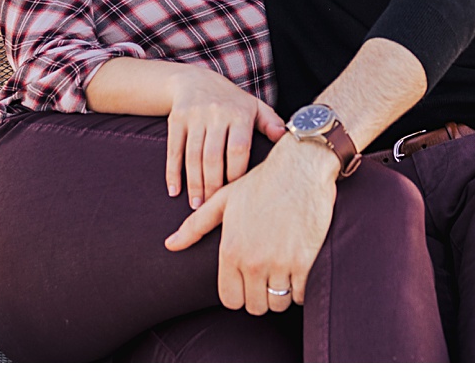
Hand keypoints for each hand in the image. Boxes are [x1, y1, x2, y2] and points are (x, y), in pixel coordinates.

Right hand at [165, 67, 286, 208]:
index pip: (238, 148)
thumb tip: (288, 137)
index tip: (235, 193)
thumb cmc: (231, 101)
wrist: (195, 79)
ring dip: (194, 183)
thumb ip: (271, 123)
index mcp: (239, 113)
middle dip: (212, 184)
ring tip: (196, 204)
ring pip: (193, 156)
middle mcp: (216, 113)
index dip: (236, 173)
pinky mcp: (177, 119)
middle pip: (213, 156)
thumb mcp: (254, 107)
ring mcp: (195, 116)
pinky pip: (174, 149)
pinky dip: (173, 172)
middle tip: (211, 206)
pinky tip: (174, 191)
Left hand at [165, 137, 338, 314]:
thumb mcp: (224, 200)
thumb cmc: (261, 182)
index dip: (239, 294)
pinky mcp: (305, 262)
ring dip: (282, 294)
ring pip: (279, 303)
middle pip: (256, 306)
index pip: (230, 300)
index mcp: (231, 250)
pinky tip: (299, 269)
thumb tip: (170, 245)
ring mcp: (280, 263)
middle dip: (261, 296)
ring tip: (283, 273)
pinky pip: (301, 295)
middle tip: (268, 278)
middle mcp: (253, 261)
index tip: (248, 282)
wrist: (301, 168)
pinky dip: (301, 288)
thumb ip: (195, 226)